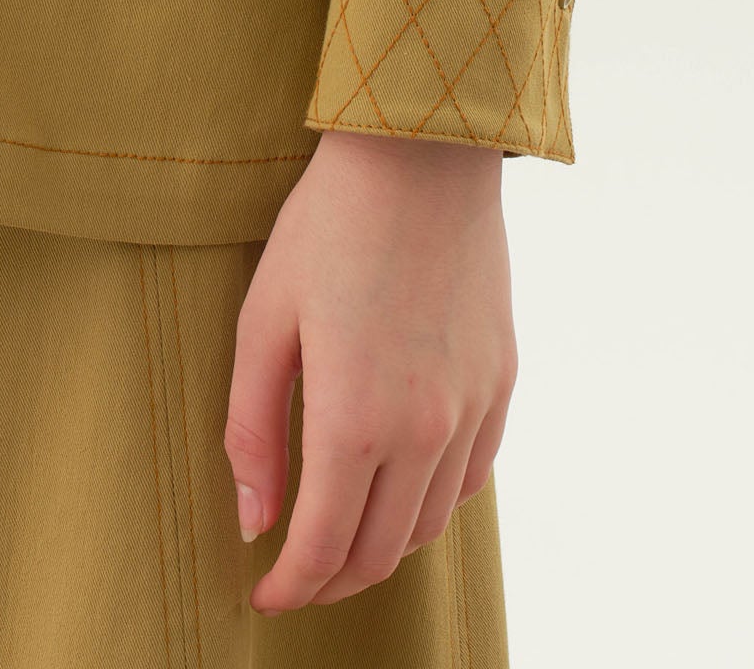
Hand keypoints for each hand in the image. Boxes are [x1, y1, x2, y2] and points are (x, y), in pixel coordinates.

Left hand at [224, 128, 514, 609]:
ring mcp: (471, 409)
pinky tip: (401, 489)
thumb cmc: (327, 226)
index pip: (322, 548)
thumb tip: (253, 522)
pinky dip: (433, 504)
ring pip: (430, 525)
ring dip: (383, 550)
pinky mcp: (501, 382)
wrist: (421, 154)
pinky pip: (471, 477)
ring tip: (341, 539)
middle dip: (331, 581)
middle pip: (380, 552)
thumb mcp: (263, 320)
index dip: (289, 588)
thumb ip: (253, 430)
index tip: (263, 598)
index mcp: (355, 421)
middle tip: (294, 575)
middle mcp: (424, 431)